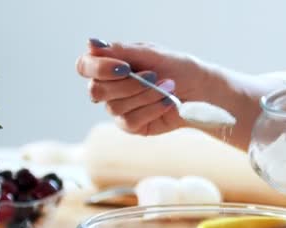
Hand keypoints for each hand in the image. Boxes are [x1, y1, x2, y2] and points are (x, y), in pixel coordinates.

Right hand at [76, 38, 211, 134]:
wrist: (200, 90)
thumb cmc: (176, 68)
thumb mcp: (152, 54)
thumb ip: (122, 50)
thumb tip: (91, 43)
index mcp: (109, 65)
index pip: (85, 66)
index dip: (100, 68)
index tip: (125, 67)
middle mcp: (108, 88)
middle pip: (97, 90)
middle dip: (129, 84)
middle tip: (154, 76)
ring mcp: (118, 108)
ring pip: (116, 107)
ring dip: (146, 96)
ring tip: (168, 87)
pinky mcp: (132, 126)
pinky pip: (131, 121)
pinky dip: (152, 110)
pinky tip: (168, 102)